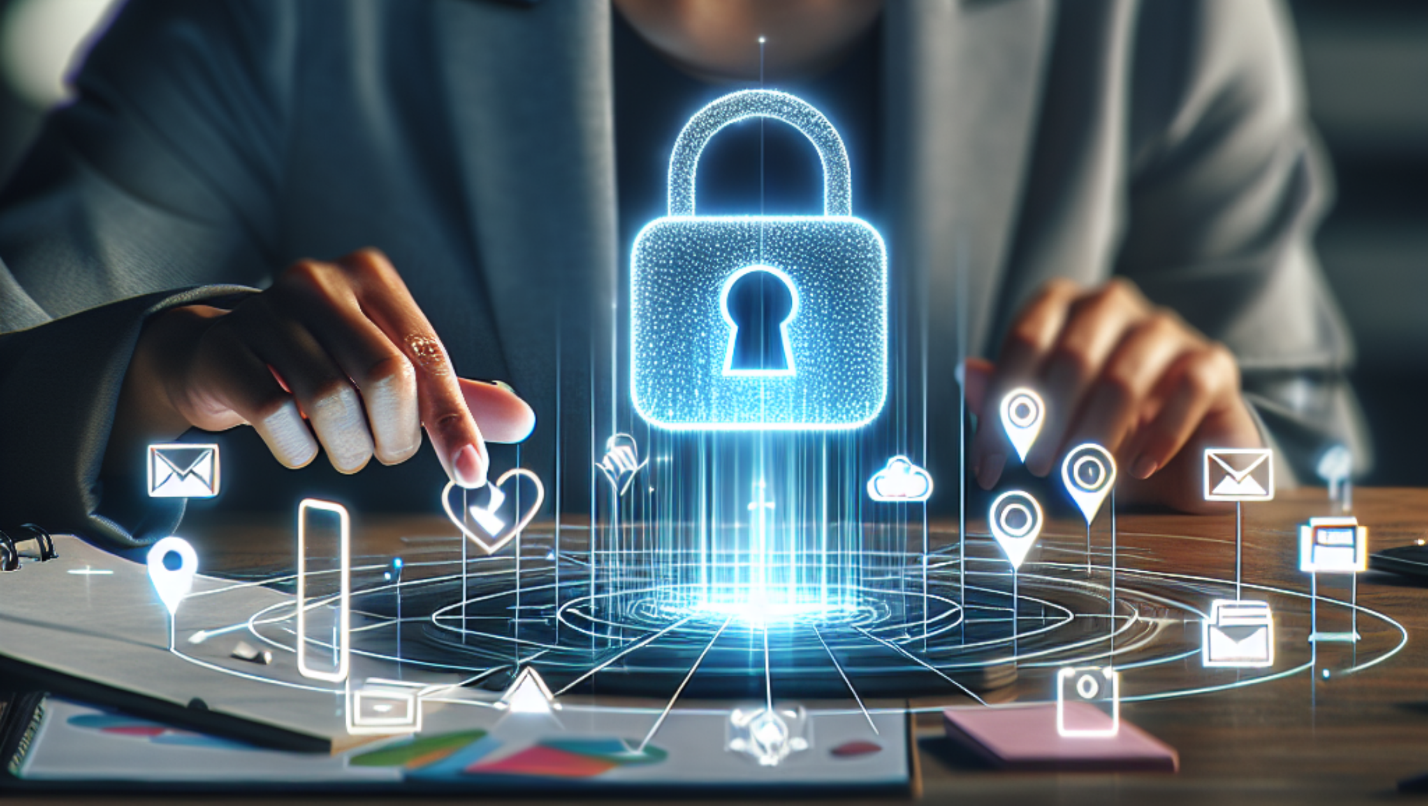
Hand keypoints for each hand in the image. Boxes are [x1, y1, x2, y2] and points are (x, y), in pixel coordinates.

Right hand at [107, 248, 533, 486]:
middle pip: (385, 376)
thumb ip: (451, 395)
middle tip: (384, 451)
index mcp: (371, 278)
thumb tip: (521, 419)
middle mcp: (319, 281)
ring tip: (339, 445)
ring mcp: (265, 309)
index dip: (452, 421)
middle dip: (393, 436)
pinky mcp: (225, 346)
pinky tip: (294, 439)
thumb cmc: (318, 362)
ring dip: (346, 448)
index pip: (428, 356)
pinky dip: (296, 448)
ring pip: (331, 400)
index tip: (471, 472)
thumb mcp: (387, 369)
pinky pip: (276, 415)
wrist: (216, 355)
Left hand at [962, 278, 1261, 511]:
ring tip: (1081, 478)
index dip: (1003, 403)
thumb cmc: (1103, 441)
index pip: (1026, 338)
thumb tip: (968, 372)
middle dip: (1049, 420)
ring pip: (1124, 376)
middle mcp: (1113, 305)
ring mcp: (1167, 329)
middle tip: (1037, 469)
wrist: (1182, 467)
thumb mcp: (1050, 431)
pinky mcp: (1214, 362)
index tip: (989, 465)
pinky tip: (1140, 467)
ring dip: (1096, 434)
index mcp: (1064, 309)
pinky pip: (1187, 389)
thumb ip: (1009, 403)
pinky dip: (1160, 434)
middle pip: (1072, 355)